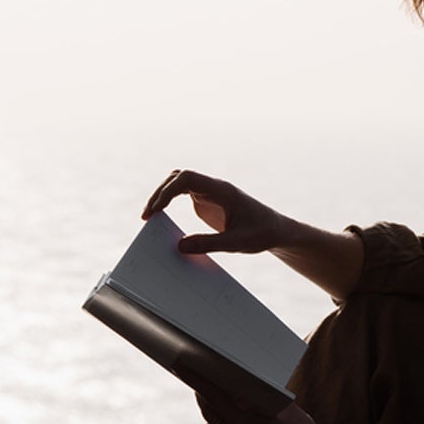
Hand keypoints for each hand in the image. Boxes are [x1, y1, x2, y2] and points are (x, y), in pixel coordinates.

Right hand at [142, 169, 290, 254]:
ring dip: (163, 195)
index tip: (156, 209)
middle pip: (178, 177)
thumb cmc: (261, 233)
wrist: (276, 230)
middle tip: (147, 215)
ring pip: (179, 183)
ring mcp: (210, 193)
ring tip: (150, 215)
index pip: (188, 179)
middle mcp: (214, 187)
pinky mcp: (208, 202)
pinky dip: (170, 201)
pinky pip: (183, 194)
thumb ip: (209, 244)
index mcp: (222, 191)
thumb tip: (179, 246)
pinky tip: (162, 217)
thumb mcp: (237, 243)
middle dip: (160, 193)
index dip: (168, 190)